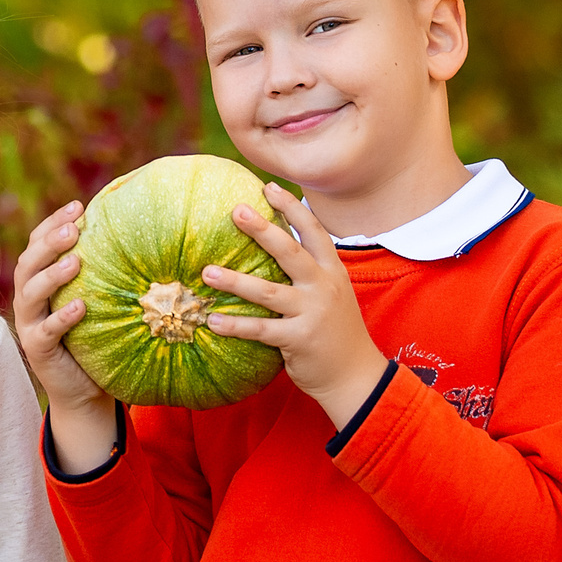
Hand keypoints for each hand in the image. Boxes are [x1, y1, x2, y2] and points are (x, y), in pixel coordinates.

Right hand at [11, 199, 119, 472]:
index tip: (79, 206)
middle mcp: (27, 299)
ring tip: (76, 261)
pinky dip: (62, 317)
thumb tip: (145, 236)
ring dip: (52, 274)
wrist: (83, 389)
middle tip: (75, 228)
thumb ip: (106, 274)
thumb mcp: (98, 301)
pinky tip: (81, 306)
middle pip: (28, 262)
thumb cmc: (94, 338)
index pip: (37, 243)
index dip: (53, 223)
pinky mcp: (37, 349)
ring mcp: (29, 324)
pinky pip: (46, 330)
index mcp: (38, 281)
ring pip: (30, 292)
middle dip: (49, 242)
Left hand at [201, 183, 387, 428]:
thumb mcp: (331, 293)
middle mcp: (323, 287)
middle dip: (262, 230)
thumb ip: (310, 271)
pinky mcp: (299, 339)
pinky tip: (212, 322)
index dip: (291, 208)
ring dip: (235, 281)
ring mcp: (312, 313)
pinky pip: (261, 330)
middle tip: (235, 211)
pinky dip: (235, 326)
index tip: (268, 187)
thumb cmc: (334, 330)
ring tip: (207, 272)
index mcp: (332, 271)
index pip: (313, 231)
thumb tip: (275, 244)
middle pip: (290, 252)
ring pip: (268, 292)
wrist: (354, 375)